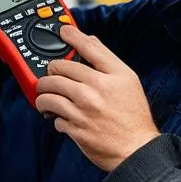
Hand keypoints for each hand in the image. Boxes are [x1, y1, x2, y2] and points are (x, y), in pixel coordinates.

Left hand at [35, 24, 157, 171]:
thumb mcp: (128, 81)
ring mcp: (83, 110)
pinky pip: (54, 117)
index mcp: (111, 76)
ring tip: (48, 99)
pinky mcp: (75, 129)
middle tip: (51, 77)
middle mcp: (95, 90)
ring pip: (48, 93)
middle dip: (50, 72)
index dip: (71, 35)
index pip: (87, 47)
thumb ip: (107, 60)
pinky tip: (63, 117)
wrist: (136, 150)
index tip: (62, 31)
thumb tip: (89, 41)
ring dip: (44, 95)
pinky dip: (55, 117)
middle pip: (57, 69)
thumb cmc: (133, 116)